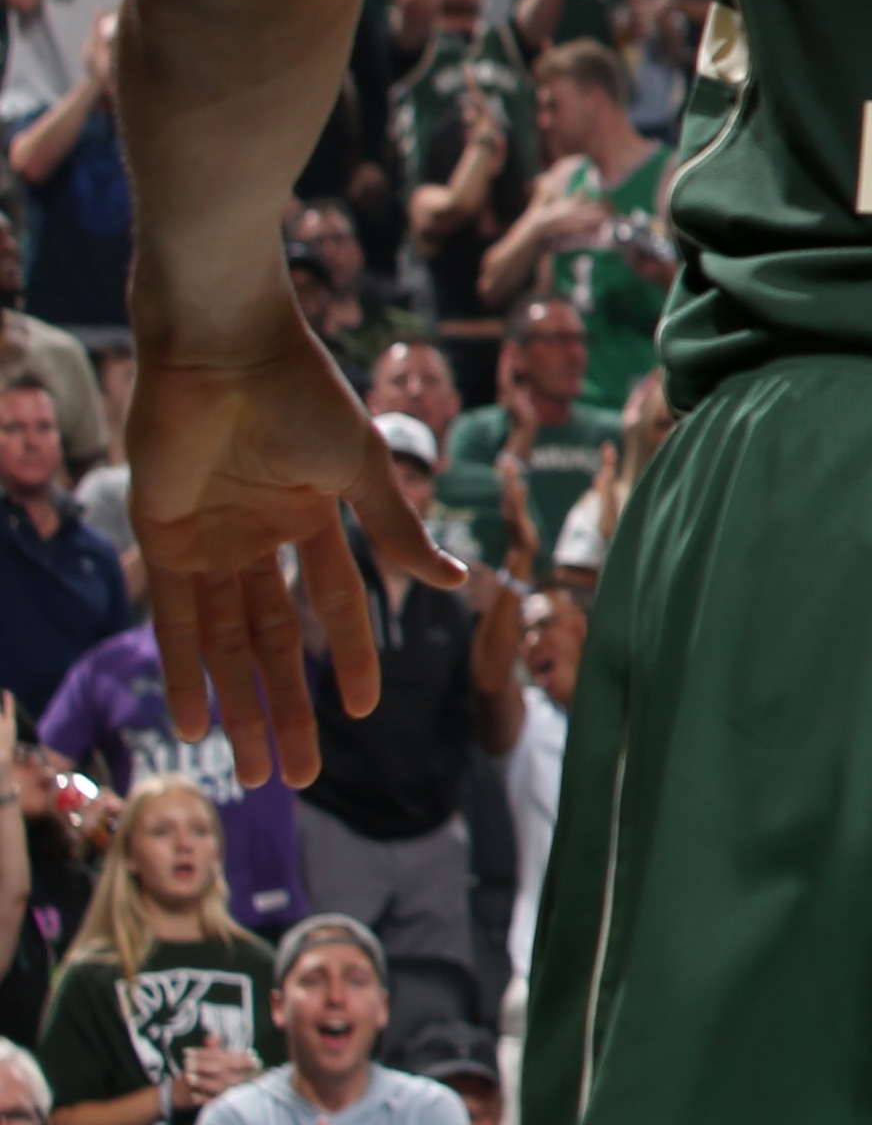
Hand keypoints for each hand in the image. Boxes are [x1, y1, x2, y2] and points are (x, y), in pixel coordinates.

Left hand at [127, 326, 462, 790]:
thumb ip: (398, 533)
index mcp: (312, 517)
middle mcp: (258, 537)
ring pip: (227, 644)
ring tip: (253, 771)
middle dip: (289, 708)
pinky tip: (192, 722)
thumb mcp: (363, 471)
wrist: (223, 349)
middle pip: (276, 641)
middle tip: (303, 774)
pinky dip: (180, 672)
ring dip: (239, 706)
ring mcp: (210, 542)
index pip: (335, 605)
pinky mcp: (162, 540)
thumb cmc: (303, 395)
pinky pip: (172, 621)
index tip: (364, 712)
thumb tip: (457, 585)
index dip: (353, 658)